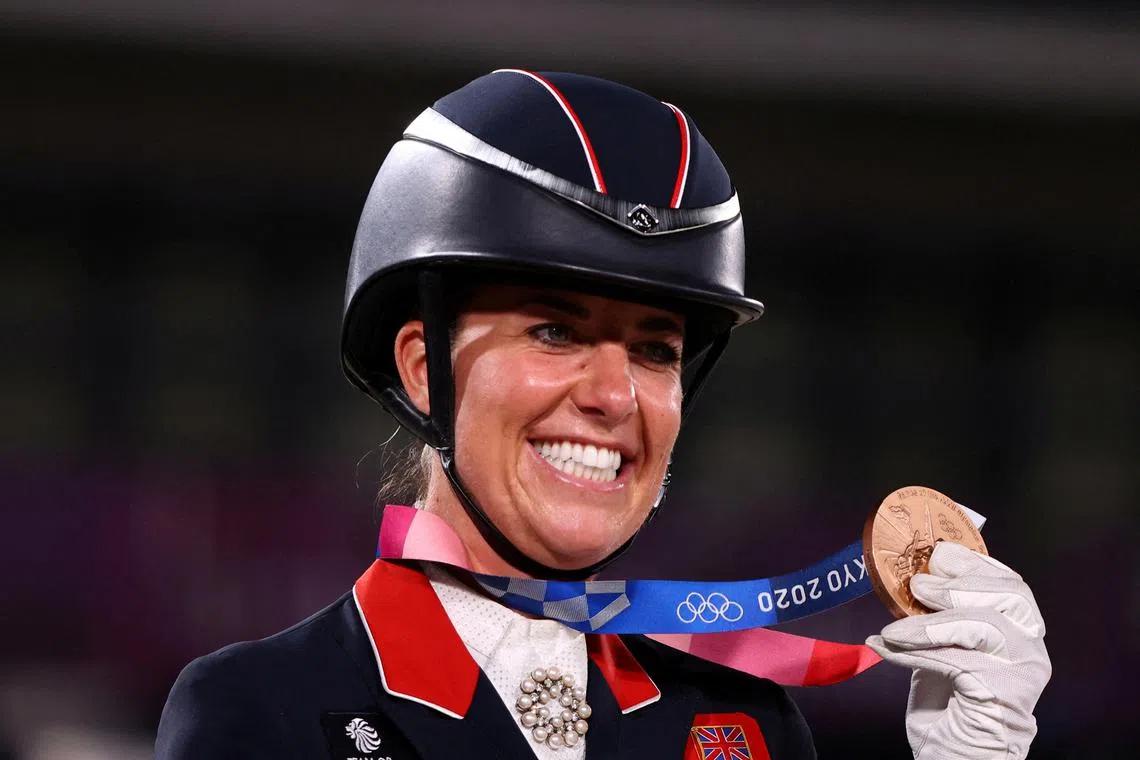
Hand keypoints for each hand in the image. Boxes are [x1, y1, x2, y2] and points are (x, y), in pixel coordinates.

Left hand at [866, 542, 1050, 759]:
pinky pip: (957, 661)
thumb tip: (908, 578)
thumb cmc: (948, 699)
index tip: (939, 552)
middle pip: (1009, 596)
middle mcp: (1029, 648)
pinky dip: (915, 652)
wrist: (954, 751)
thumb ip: (934, 614)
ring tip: (894, 627)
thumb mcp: (938, 644)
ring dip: (931, 623)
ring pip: (984, 626)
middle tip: (918, 585)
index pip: (1009, 584)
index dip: (974, 564)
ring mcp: (1022, 672)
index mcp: (1018, 629)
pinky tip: (885, 647)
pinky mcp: (1003, 694)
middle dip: (959, 585)